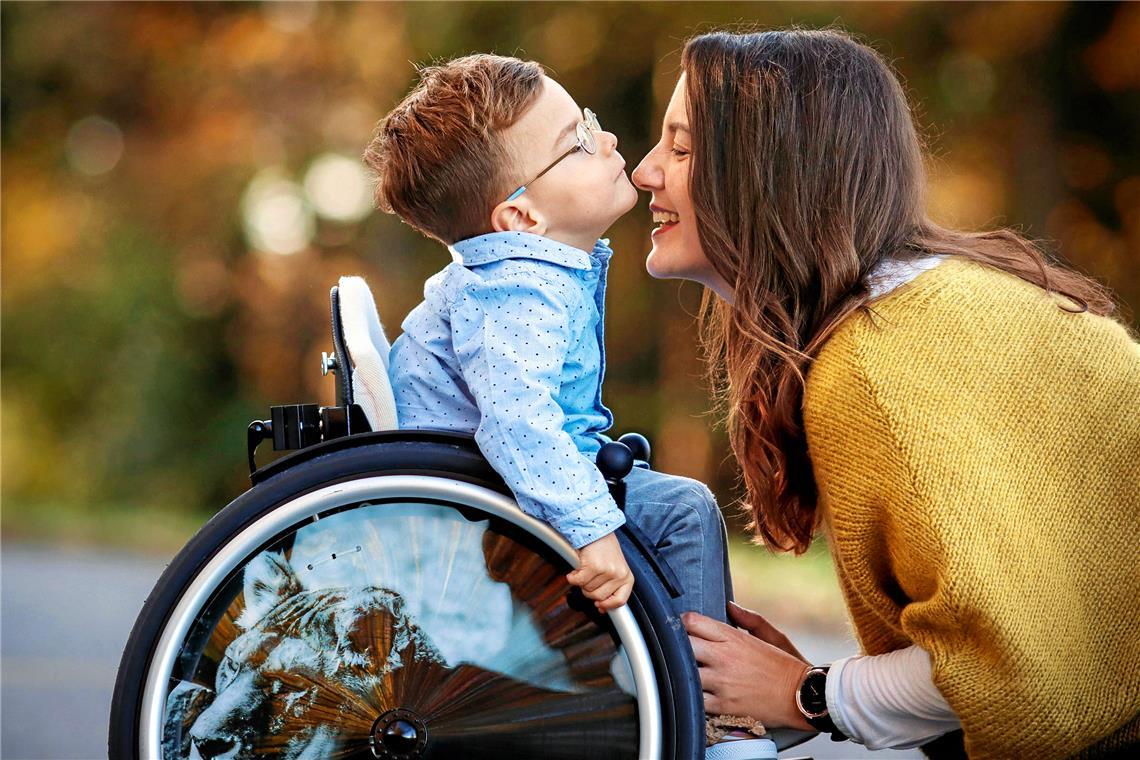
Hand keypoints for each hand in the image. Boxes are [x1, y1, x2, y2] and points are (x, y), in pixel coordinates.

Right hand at [566, 532, 633, 611]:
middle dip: (589, 590)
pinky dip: (572, 577)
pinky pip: (578, 581)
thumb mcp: (614, 569)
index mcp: (627, 577)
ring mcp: (607, 571)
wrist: (596, 530)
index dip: (607, 605)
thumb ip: (610, 588)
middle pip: (599, 597)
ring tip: (584, 570)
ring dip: (581, 582)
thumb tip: (602, 608)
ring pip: (587, 590)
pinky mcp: (594, 567)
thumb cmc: (605, 550)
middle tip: (588, 579)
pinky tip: (575, 571)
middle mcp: (619, 575)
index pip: (620, 601)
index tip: (598, 604)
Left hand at [684, 605, 814, 730]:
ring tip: (684, 673)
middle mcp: (724, 658)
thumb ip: (750, 619)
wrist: (803, 697)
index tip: (684, 629)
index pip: (692, 622)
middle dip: (677, 647)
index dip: (683, 623)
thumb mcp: (772, 635)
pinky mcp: (723, 706)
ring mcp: (722, 682)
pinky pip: (695, 700)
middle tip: (679, 651)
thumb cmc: (787, 665)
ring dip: (682, 673)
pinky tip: (693, 692)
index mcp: (733, 638)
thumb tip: (729, 605)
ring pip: (684, 674)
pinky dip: (690, 696)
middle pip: (682, 646)